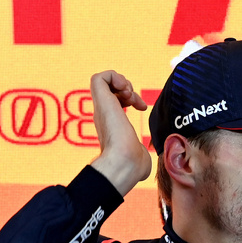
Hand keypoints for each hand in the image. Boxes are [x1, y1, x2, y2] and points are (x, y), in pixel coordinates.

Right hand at [88, 70, 151, 195]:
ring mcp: (101, 107)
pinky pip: (99, 77)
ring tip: (129, 94)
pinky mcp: (101, 101)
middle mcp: (104, 115)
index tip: (142, 107)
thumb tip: (142, 155)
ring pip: (102, 80)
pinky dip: (114, 76)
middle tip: (135, 100)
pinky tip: (125, 89)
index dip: (131, 98)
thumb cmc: (134, 165)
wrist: (126, 164)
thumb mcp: (140, 153)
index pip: (116, 101)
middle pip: (109, 88)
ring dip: (120, 80)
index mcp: (112, 125)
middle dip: (126, 87)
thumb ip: (139, 149)